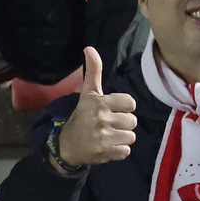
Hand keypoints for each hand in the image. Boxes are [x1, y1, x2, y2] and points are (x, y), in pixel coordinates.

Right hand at [56, 48, 138, 166]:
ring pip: (131, 136)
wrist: (66, 146)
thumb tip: (89, 48)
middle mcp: (101, 118)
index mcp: (99, 102)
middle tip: (109, 125)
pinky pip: (126, 151)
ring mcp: (104, 137)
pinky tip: (107, 147)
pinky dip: (119, 151)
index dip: (125, 108)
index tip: (114, 110)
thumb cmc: (81, 116)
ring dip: (122, 138)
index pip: (131, 103)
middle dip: (123, 124)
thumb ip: (93, 71)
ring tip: (108, 136)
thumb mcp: (87, 94)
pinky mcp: (106, 153)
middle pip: (132, 121)